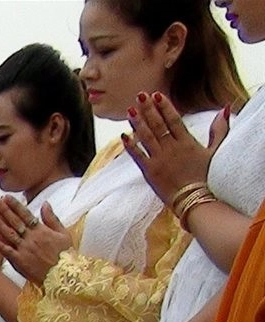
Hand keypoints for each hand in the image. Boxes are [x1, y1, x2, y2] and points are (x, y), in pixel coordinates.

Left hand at [0, 199, 70, 284]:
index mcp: (41, 230)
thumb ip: (52, 218)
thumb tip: (45, 203)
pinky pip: (8, 252)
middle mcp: (31, 238)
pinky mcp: (20, 262)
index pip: (25, 214)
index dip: (14, 205)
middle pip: (14, 222)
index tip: (5, 197)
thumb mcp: (63, 233)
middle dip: (2, 211)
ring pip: (8, 235)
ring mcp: (24, 250)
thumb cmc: (66, 255)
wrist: (63, 275)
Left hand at [124, 91, 225, 206]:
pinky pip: (138, 156)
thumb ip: (219, 130)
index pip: (174, 119)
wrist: (195, 200)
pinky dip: (130, 146)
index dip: (164, 106)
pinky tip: (123, 135)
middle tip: (140, 95)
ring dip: (137, 123)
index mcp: (187, 142)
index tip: (156, 95)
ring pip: (146, 137)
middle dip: (148, 109)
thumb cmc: (206, 177)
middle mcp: (172, 148)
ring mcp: (160, 160)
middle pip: (158, 124)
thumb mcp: (215, 152)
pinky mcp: (150, 172)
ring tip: (130, 110)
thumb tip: (224, 109)